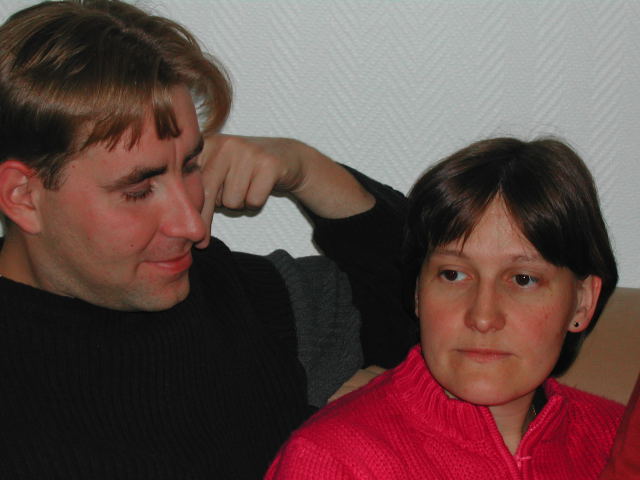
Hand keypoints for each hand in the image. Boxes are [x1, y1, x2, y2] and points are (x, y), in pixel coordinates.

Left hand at [195, 134, 373, 248]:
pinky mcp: (269, 164)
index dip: (188, 208)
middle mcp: (226, 144)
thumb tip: (189, 222)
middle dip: (206, 218)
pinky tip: (261, 189)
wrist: (288, 156)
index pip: (190, 181)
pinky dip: (256, 203)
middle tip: (203, 240)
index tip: (187, 231)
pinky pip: (253, 201)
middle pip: (207, 193)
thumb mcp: (221, 170)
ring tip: (246, 189)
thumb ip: (201, 186)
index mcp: (208, 144)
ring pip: (231, 200)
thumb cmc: (247, 170)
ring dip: (239, 204)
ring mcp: (249, 152)